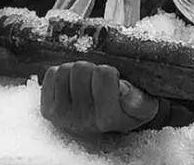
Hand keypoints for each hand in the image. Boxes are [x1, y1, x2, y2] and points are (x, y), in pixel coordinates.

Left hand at [41, 62, 192, 134]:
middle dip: (92, 69)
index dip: (110, 72)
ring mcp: (62, 116)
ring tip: (86, 83)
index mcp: (109, 119)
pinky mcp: (48, 110)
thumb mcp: (144, 107)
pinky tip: (72, 86)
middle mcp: (83, 120)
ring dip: (76, 71)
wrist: (105, 125)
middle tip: (99, 81)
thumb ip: (140, 101)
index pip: (104, 74)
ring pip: (65, 70)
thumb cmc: (127, 110)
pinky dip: (62, 75)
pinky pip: (52, 74)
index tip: (115, 81)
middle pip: (81, 68)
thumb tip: (124, 90)